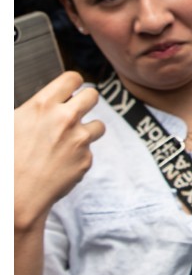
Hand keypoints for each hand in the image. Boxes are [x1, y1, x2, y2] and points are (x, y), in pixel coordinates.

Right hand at [13, 73, 103, 229]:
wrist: (14, 195)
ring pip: (98, 125)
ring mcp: (79, 139)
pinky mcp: (86, 159)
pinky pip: (89, 152)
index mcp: (42, 105)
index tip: (71, 90)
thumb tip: (42, 105)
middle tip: (75, 113)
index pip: (72, 78)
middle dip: (86, 102)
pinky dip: (78, 156)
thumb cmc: (6, 160)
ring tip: (66, 143)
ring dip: (86, 131)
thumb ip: (32, 110)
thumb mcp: (10, 124)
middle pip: (93, 96)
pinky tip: (59, 164)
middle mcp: (65, 119)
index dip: (72, 84)